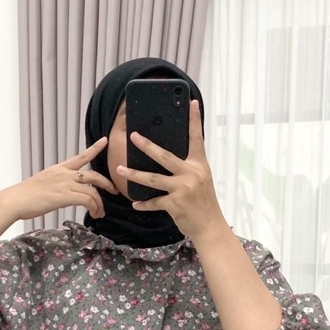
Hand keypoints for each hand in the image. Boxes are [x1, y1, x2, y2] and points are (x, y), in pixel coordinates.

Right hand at [7, 137, 117, 220]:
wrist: (15, 200)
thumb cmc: (26, 196)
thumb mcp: (44, 184)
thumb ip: (58, 185)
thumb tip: (65, 194)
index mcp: (59, 169)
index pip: (81, 156)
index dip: (95, 148)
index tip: (105, 140)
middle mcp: (64, 174)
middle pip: (93, 175)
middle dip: (107, 183)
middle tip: (114, 191)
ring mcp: (65, 184)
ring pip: (92, 191)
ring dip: (99, 204)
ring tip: (99, 213)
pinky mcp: (65, 196)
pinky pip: (87, 200)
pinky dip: (94, 207)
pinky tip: (93, 214)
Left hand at [118, 101, 228, 240]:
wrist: (209, 226)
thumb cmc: (204, 202)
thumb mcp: (201, 180)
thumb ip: (187, 167)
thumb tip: (166, 157)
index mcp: (199, 165)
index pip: (196, 138)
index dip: (194, 120)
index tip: (191, 103)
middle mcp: (191, 174)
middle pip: (164, 156)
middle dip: (146, 146)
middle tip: (133, 137)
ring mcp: (183, 189)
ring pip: (152, 179)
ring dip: (134, 175)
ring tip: (119, 169)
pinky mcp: (175, 204)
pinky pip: (154, 202)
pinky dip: (144, 204)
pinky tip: (135, 203)